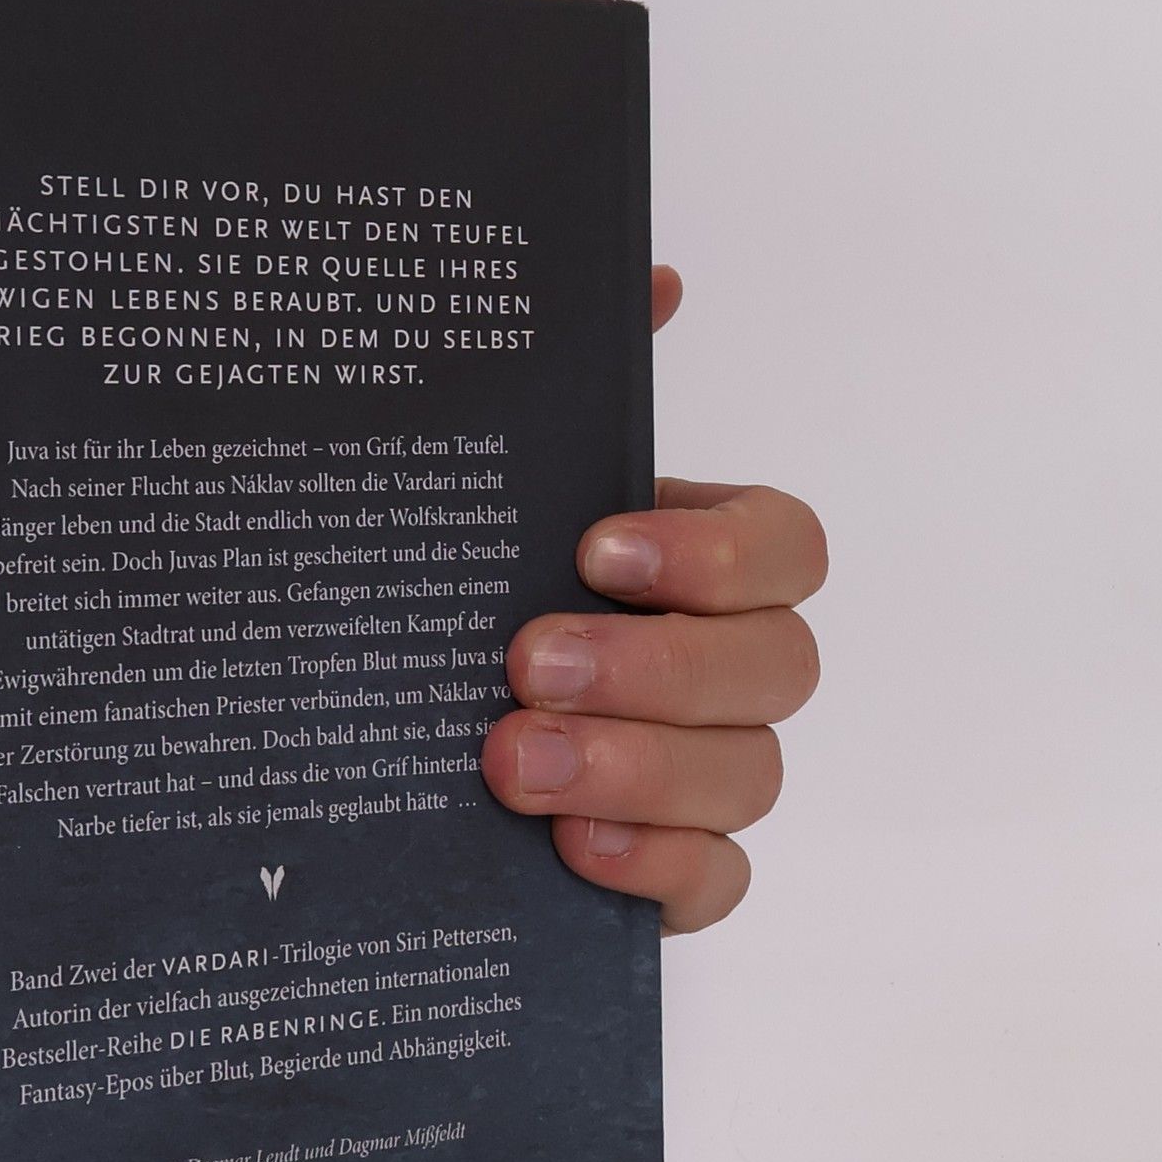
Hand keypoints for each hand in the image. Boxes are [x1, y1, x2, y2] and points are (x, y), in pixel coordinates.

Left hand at [478, 266, 825, 933]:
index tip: (595, 547)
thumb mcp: (484, 481)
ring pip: (750, 778)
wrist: (376, 718)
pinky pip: (716, 883)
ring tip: (510, 764)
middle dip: (657, 668)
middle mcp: (724, 667)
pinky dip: (659, 870)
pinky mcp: (671, 869)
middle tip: (529, 664)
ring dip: (638, 769)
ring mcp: (707, 774)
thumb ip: (568, 384)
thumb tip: (651, 277)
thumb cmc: (459, 586)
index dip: (715, 551)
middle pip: (775, 669)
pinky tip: (572, 850)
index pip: (785, 546)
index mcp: (700, 564)